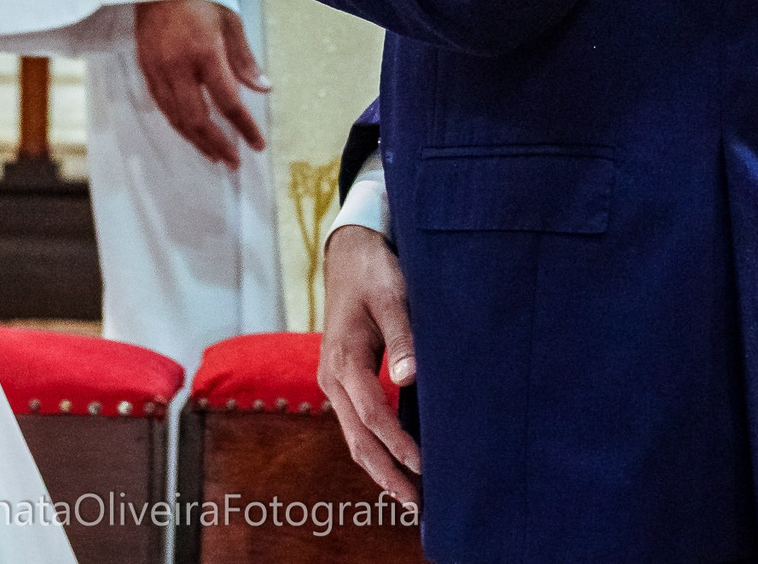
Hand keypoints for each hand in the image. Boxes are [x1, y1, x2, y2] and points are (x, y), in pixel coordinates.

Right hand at [132, 0, 268, 166]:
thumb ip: (244, 59)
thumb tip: (264, 89)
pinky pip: (161, 106)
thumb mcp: (230, 21)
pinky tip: (190, 132)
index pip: (227, 102)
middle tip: (233, 162)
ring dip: (196, 140)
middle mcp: (177, 66)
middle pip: (198, 119)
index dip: (244, 127)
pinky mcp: (145, 68)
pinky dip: (177, 123)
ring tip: (214, 155)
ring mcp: (158, 69)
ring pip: (176, 118)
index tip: (256, 145)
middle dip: (217, 144)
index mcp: (204, 52)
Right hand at [320, 224, 420, 511]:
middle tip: (419, 504)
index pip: (372, 414)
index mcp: (343, 358)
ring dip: (379, 468)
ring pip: (353, 437)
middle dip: (386, 474)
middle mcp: (332, 376)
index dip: (398, 444)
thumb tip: (409, 379)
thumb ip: (402, 337)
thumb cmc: (375, 272)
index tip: (426, 467)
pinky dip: (373, 449)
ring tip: (410, 496)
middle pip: (356, 438)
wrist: (350, 253)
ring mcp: (333, 381)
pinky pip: (355, 424)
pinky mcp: (342, 380)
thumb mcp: (392, 295)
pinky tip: (395, 462)